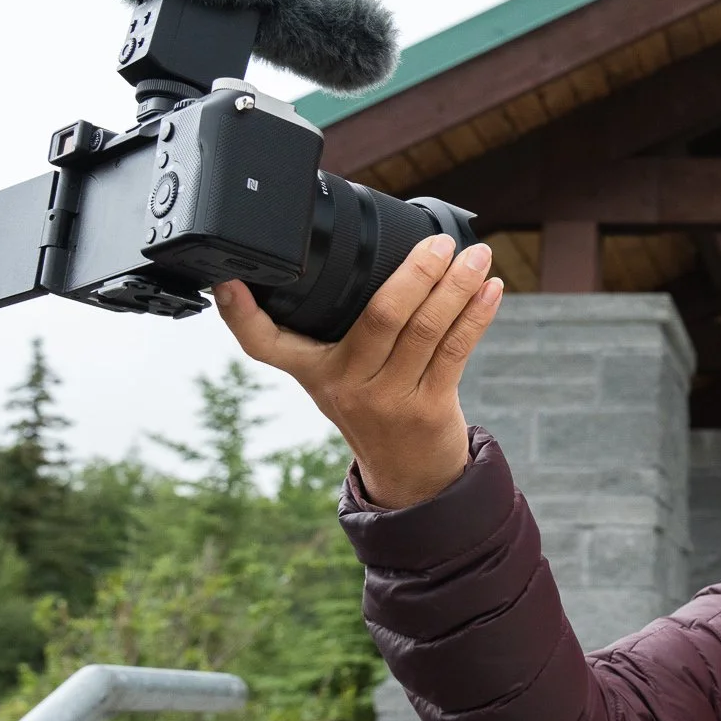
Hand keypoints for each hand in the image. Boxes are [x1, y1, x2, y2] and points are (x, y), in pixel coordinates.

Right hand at [216, 235, 503, 507]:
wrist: (409, 477)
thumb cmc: (376, 408)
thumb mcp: (341, 376)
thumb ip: (345, 331)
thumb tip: (380, 255)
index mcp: (313, 370)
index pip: (264, 342)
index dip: (241, 314)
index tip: (230, 281)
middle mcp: (344, 384)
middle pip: (380, 316)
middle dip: (416, 272)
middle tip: (440, 243)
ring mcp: (387, 399)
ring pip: (425, 330)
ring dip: (456, 287)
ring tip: (476, 256)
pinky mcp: (428, 409)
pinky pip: (455, 350)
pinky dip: (475, 315)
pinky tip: (490, 289)